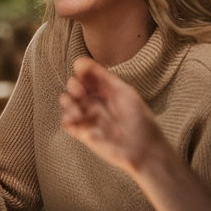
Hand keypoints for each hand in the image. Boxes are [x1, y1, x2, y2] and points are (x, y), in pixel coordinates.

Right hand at [60, 57, 170, 176]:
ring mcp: (89, 116)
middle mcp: (96, 101)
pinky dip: (67, 119)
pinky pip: (66, 123)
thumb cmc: (139, 119)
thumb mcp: (122, 92)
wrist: (143, 149)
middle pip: (73, 86)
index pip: (86, 74)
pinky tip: (78, 120)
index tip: (82, 72)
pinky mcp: (83, 133)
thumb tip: (80, 62)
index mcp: (106, 89)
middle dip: (73, 86)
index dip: (81, 71)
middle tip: (80, 92)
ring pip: (67, 103)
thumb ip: (102, 77)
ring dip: (68, 102)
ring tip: (79, 110)